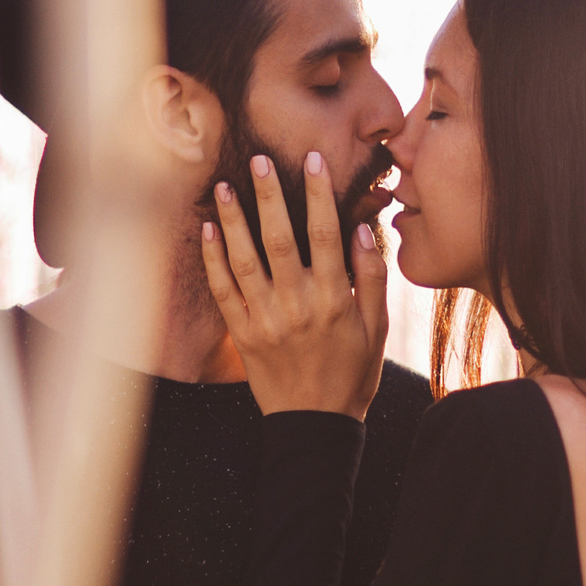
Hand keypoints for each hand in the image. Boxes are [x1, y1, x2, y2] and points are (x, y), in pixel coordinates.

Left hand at [201, 151, 387, 418]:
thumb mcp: (377, 329)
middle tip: (258, 160)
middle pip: (280, 238)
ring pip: (245, 259)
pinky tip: (209, 231)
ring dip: (233, 221)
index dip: (319, 194)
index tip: (313, 160)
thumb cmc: (352, 375)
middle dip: (269, 195)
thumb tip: (362, 229)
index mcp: (334, 299)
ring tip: (225, 187)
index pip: (326, 234)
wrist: (315, 424)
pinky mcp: (243, 334)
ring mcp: (266, 319)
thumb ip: (372, 278)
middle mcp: (298, 304)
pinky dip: (214, 260)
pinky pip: (223, 291)